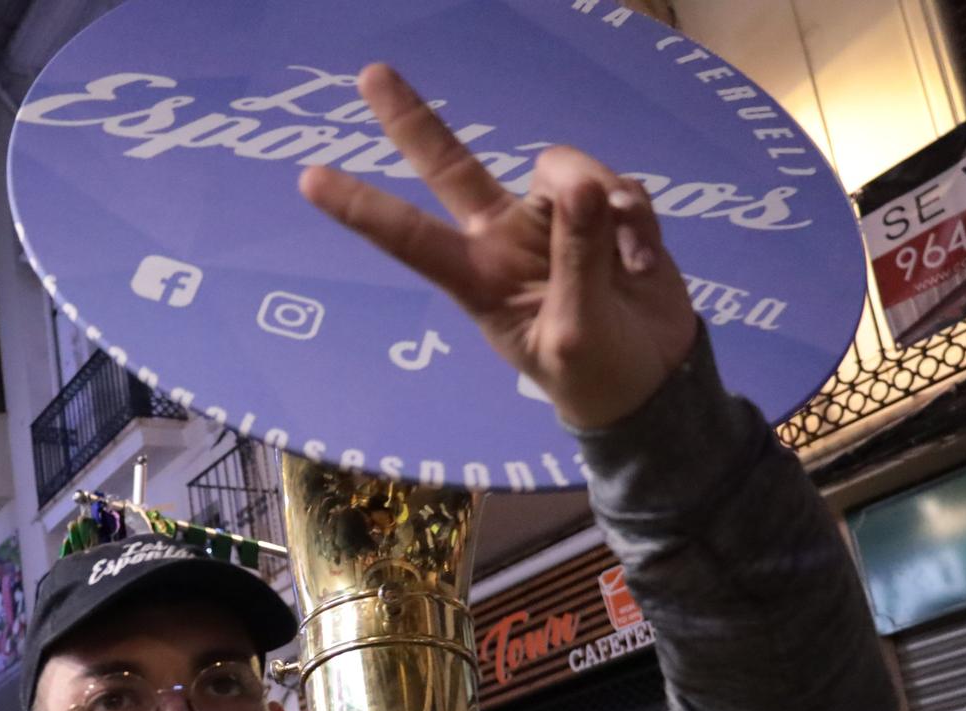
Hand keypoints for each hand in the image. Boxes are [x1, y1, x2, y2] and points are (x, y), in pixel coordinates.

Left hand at [301, 64, 696, 430]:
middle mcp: (505, 238)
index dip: (362, 209)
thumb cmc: (594, 374)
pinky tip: (645, 263)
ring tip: (627, 264)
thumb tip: (584, 185)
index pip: (410, 238)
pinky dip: (639, 220)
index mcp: (478, 279)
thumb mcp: (574, 334)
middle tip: (370, 74)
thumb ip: (576, 261)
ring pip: (565, 169)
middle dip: (412, 120)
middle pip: (451, 167)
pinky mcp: (605, 211)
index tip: (309, 179)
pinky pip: (620, 187)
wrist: (656, 381)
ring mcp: (554, 220)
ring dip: (604, 204)